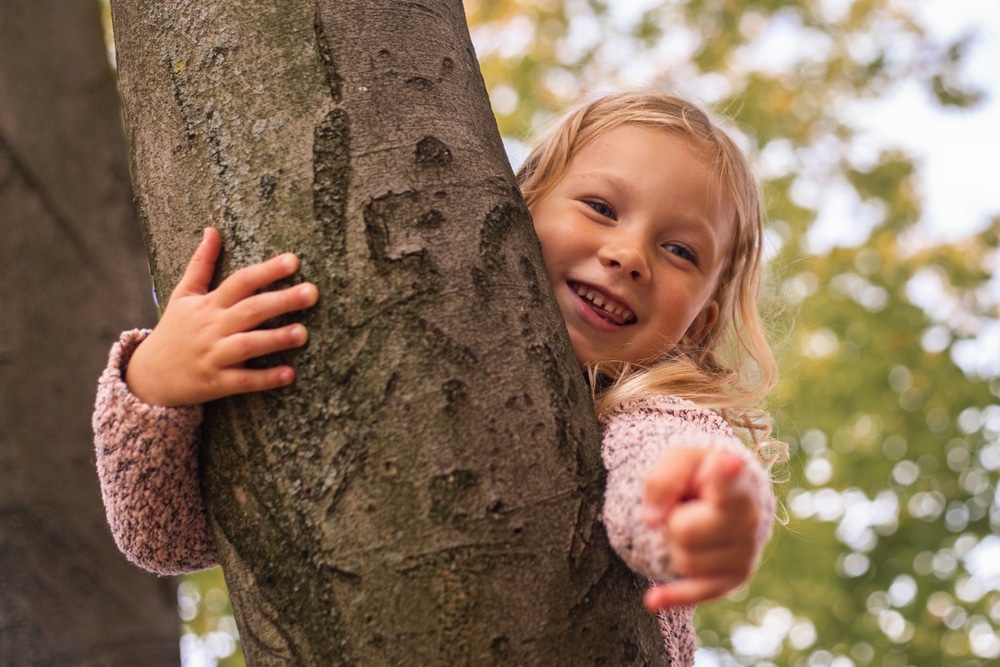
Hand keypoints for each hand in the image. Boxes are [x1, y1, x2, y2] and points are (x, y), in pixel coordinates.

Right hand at [126, 228, 318, 405]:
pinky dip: (265, 378)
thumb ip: (201, 264)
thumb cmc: (174, 331)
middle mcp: (211, 327)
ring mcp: (213, 356)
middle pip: (249, 310)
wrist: (147, 376)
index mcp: (208, 304)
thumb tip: (212, 230)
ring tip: (304, 333)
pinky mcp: (215, 383)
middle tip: (312, 293)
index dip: (266, 271)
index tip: (294, 261)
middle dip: (281, 300)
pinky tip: (290, 374)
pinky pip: (242, 381)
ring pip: (247, 345)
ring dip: (275, 339)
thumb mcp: (183, 295)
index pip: (240, 282)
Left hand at [641, 448, 761, 610]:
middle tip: (685, 506)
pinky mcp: (734, 578)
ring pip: (685, 561)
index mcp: (736, 481)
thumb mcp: (677, 459)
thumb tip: (652, 519)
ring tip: (692, 522)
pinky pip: (696, 593)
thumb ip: (661, 479)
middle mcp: (749, 518)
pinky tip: (652, 601)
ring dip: (676, 543)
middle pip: (685, 532)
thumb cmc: (698, 474)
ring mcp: (745, 552)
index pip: (728, 481)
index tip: (726, 464)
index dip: (725, 475)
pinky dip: (674, 596)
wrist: (719, 495)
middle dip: (673, 520)